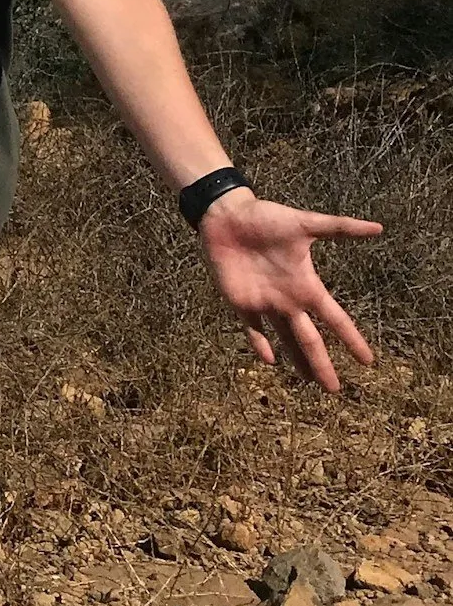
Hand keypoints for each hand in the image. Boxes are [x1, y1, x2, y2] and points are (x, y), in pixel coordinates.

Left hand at [198, 190, 379, 391]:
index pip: (335, 320)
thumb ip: (340, 228)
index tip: (368, 362)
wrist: (227, 215)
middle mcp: (289, 300)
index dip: (351, 339)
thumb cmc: (267, 217)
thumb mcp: (306, 223)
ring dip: (296, 360)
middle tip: (334, 390)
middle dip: (322, 364)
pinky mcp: (239, 301)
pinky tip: (270, 361)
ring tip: (309, 382)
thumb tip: (379, 228)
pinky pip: (252, 329)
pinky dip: (259, 345)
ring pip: (284, 339)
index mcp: (307, 285)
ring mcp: (264, 303)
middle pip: (309, 339)